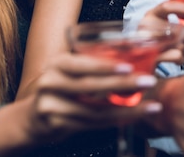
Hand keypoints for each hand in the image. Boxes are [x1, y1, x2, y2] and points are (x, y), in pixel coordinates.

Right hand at [25, 53, 161, 141]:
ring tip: (150, 106)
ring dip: (126, 108)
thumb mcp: (72, 71)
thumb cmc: (63, 88)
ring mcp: (51, 105)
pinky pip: (93, 123)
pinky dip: (116, 120)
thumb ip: (95, 66)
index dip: (105, 66)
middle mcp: (51, 81)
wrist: (34, 117)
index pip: (83, 64)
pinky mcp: (56, 124)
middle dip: (123, 84)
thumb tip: (136, 59)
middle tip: (148, 81)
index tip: (128, 67)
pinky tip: (133, 116)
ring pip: (95, 109)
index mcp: (58, 63)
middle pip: (91, 85)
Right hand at [141, 0, 183, 63]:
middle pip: (178, 28)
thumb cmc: (165, 45)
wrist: (147, 66)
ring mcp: (145, 42)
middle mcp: (145, 26)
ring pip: (178, 42)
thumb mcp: (180, 33)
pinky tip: (178, 61)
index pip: (168, 6)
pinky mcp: (149, 58)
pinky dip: (182, 59)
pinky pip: (176, 55)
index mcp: (152, 15)